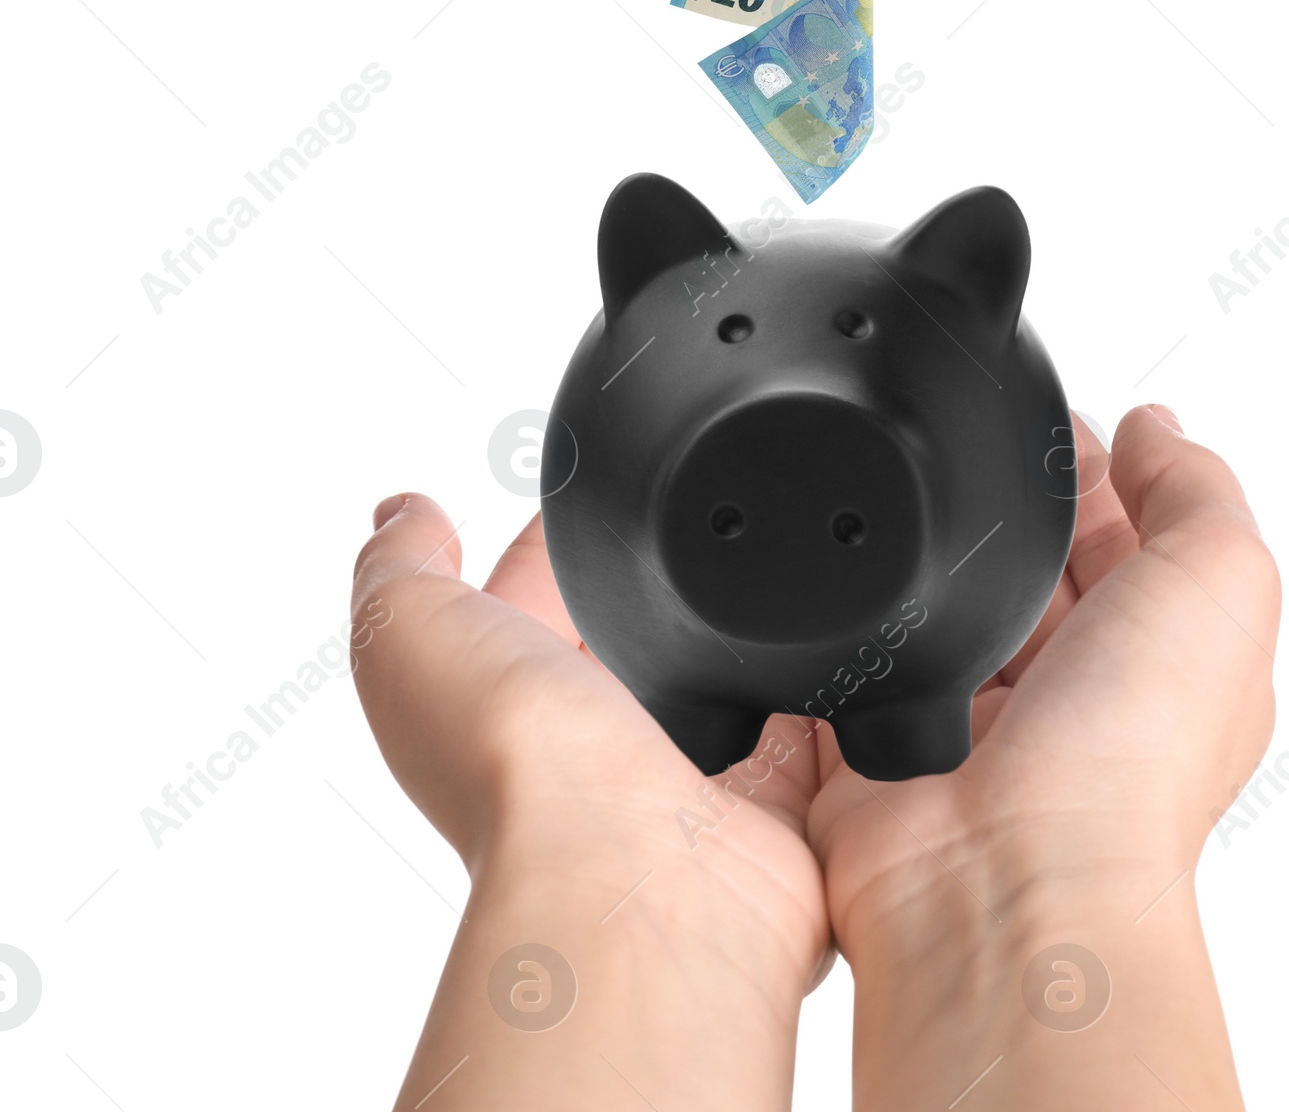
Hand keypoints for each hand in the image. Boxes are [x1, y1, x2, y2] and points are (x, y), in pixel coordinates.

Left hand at [350, 494, 830, 1109]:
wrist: (634, 868)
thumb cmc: (515, 765)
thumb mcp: (409, 631)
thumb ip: (400, 563)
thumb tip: (402, 513)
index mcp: (500, 700)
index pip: (527, 595)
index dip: (552, 540)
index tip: (586, 485)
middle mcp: (587, 748)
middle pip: (627, 640)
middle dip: (654, 586)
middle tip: (691, 521)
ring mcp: (679, 781)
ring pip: (713, 683)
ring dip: (737, 638)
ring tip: (766, 575)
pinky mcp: (766, 806)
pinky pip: (804, 730)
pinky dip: (816, 695)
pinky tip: (823, 649)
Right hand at [806, 404, 1280, 1108]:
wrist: (1006, 879)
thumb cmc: (1130, 763)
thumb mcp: (1224, 582)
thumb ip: (1198, 488)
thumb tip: (1154, 431)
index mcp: (1167, 656)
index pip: (1128, 532)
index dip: (1096, 467)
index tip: (1063, 418)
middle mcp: (1076, 692)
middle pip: (1036, 560)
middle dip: (1016, 503)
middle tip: (986, 452)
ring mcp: (979, 717)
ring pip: (952, 597)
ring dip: (940, 559)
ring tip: (929, 522)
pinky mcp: (891, 736)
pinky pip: (869, 645)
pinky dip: (867, 613)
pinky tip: (872, 586)